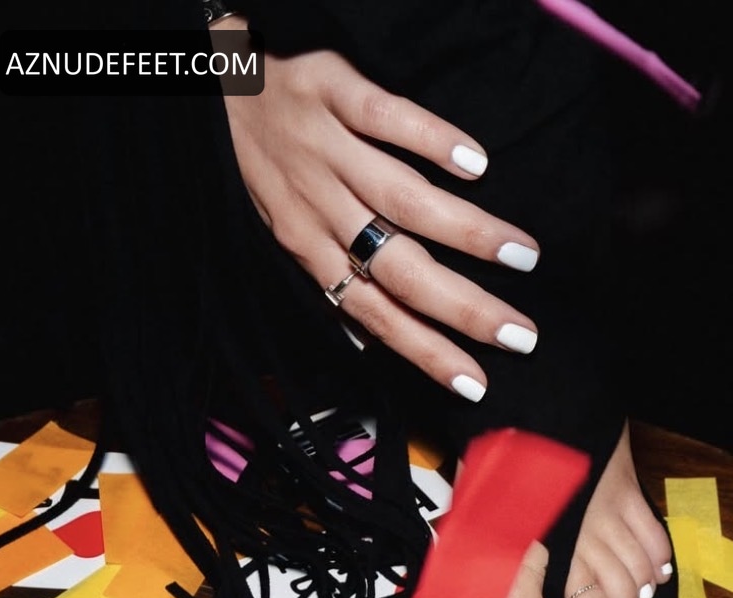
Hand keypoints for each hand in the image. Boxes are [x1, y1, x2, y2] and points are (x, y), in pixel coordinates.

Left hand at [217, 22, 540, 399]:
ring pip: (403, 201)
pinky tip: (477, 164)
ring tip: (523, 254)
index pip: (376, 316)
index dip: (426, 353)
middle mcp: (320, 207)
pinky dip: (431, 139)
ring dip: (468, 233)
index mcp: (309, 248)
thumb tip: (367, 341)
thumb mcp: (279, 230)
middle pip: (401, 271)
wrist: (209, 76)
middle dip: (465, 310)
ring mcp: (326, 149)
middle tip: (522, 335)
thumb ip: (326, 281)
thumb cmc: (255, 159)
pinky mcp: (330, 87)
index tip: (478, 385)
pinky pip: (383, 116)